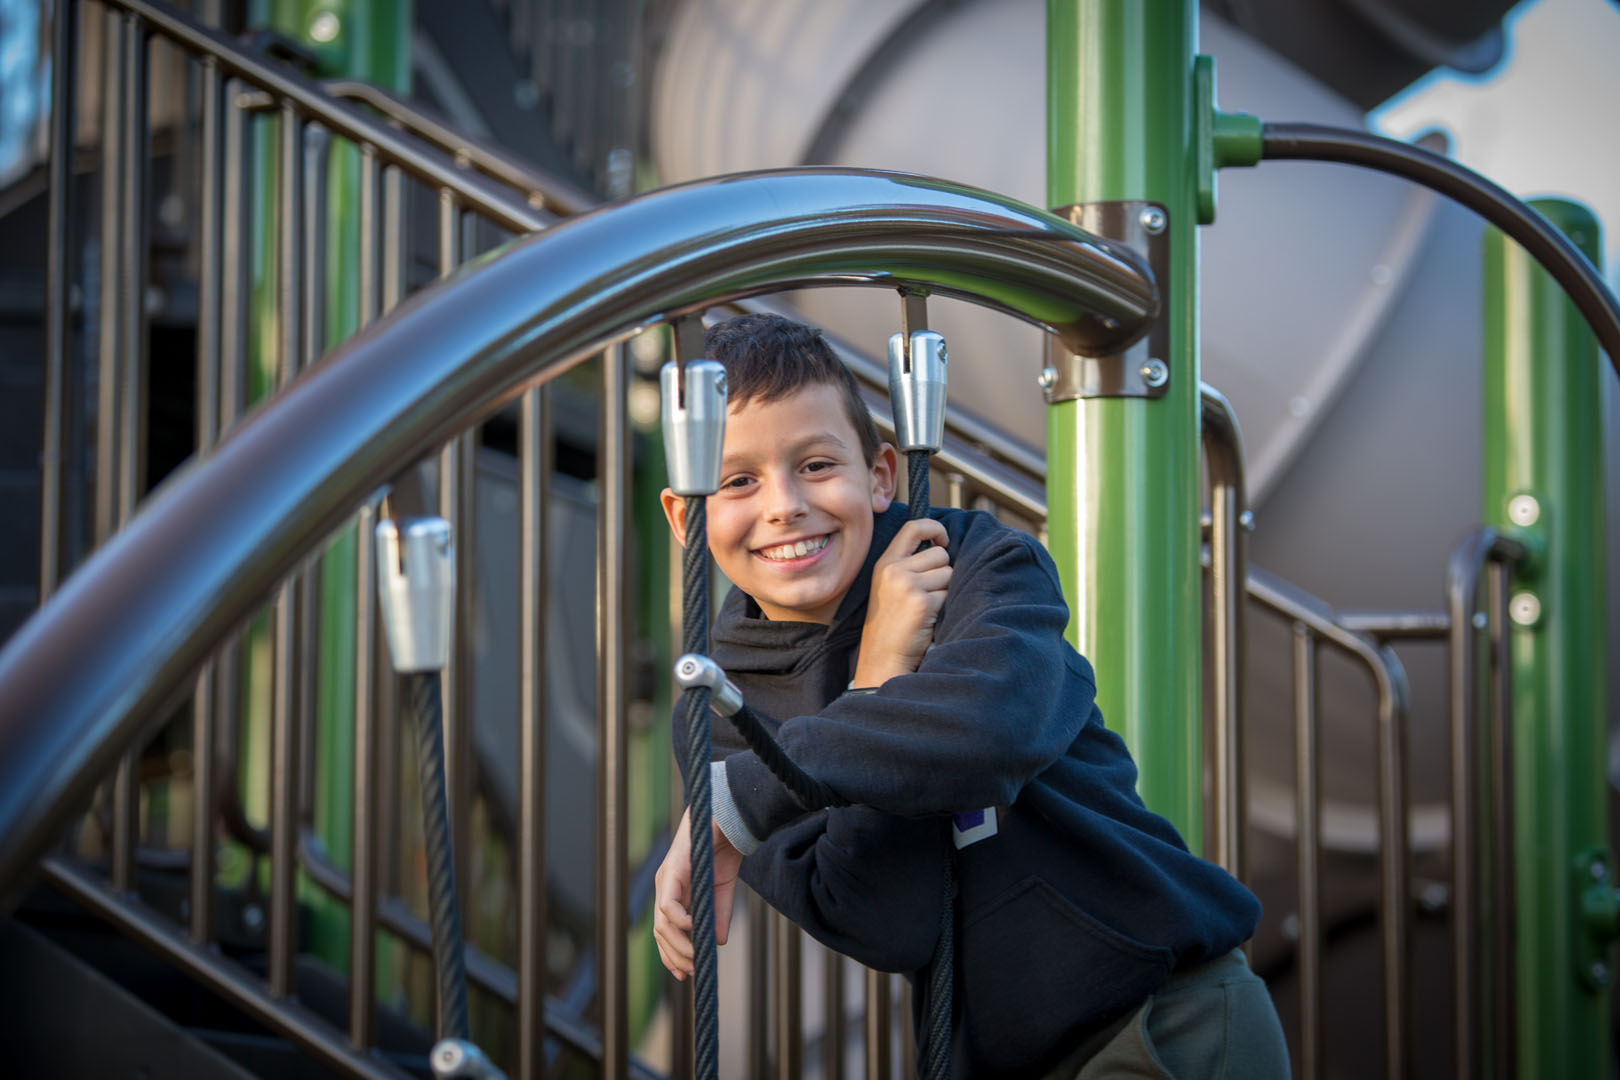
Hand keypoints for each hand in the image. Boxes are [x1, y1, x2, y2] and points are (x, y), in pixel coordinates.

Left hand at [653, 807, 743, 979]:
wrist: (727, 817)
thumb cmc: (722, 849)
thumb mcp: (722, 890)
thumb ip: (717, 915)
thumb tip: (716, 943)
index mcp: (673, 892)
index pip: (664, 930)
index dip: (671, 955)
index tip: (684, 975)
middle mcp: (665, 886)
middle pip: (660, 931)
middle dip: (674, 956)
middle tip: (692, 971)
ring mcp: (667, 878)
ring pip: (662, 922)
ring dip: (678, 945)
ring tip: (695, 957)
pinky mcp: (674, 869)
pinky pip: (669, 903)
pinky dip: (679, 920)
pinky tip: (693, 930)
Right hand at [853, 519, 950, 686]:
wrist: (882, 658)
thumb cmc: (890, 624)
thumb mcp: (888, 586)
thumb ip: (907, 563)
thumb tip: (941, 546)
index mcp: (885, 563)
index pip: (914, 527)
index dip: (935, 528)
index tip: (943, 540)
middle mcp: (894, 570)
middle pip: (940, 554)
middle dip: (943, 572)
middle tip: (928, 593)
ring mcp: (908, 585)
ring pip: (949, 573)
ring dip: (946, 590)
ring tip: (927, 607)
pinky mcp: (922, 603)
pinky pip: (950, 594)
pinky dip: (945, 606)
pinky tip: (929, 618)